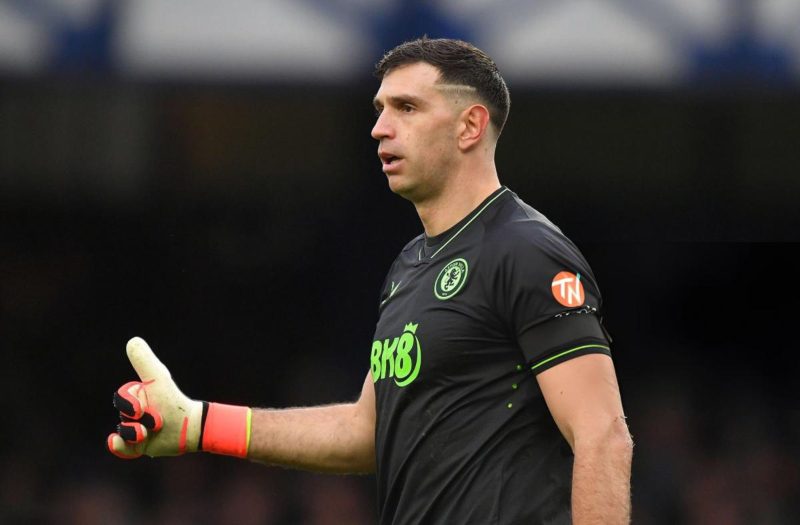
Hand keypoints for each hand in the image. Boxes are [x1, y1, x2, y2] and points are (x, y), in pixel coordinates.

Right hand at [107, 337, 203, 458]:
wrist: (190, 425)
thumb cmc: (173, 400)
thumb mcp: (158, 379)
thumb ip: (145, 362)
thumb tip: (133, 340)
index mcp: (136, 397)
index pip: (122, 399)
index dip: (130, 403)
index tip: (141, 407)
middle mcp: (133, 414)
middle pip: (123, 417)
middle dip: (136, 420)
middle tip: (155, 421)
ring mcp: (135, 430)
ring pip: (123, 432)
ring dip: (135, 433)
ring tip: (149, 433)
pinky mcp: (139, 447)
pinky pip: (121, 448)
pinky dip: (117, 447)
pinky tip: (116, 442)